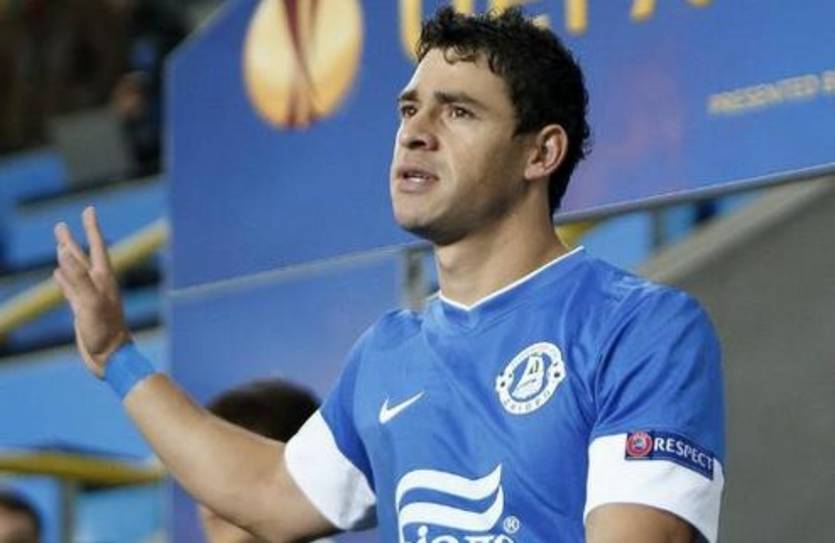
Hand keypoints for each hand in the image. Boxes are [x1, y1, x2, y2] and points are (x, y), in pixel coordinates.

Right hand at [53, 207, 131, 377]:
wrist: (111, 356)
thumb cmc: (105, 330)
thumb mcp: (90, 301)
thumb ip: (77, 278)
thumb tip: (64, 253)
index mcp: (103, 278)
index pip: (96, 246)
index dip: (92, 228)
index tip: (89, 210)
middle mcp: (97, 284)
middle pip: (82, 256)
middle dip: (73, 240)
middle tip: (61, 224)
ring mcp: (89, 296)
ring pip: (74, 271)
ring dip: (67, 258)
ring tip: (58, 244)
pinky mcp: (82, 310)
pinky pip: (70, 289)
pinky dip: (63, 280)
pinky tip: (57, 274)